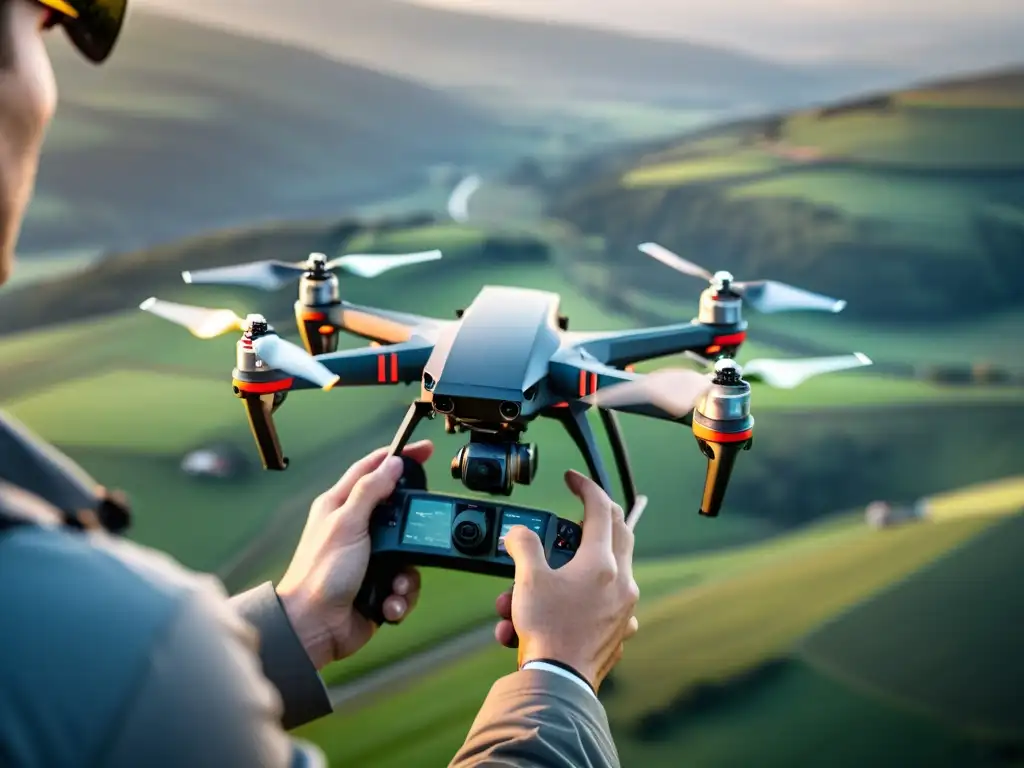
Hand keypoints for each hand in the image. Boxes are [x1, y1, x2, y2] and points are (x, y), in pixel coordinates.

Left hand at [276, 440, 434, 669]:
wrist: (314, 628)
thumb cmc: (320, 574)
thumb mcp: (346, 524)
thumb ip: (370, 490)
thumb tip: (393, 463)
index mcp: (340, 506)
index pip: (373, 469)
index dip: (399, 457)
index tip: (426, 450)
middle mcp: (356, 529)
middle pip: (399, 514)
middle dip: (412, 532)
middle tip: (417, 540)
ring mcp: (369, 559)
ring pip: (409, 553)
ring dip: (407, 575)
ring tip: (394, 585)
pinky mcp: (379, 585)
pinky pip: (405, 585)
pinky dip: (401, 596)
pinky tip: (388, 603)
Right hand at [494, 470, 639, 691]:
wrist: (559, 683)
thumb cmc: (547, 630)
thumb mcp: (528, 579)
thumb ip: (524, 546)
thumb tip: (519, 534)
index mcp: (602, 563)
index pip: (601, 509)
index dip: (585, 487)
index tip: (572, 479)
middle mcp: (621, 583)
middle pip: (614, 536)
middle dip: (586, 525)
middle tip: (570, 518)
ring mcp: (623, 609)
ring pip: (597, 576)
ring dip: (562, 578)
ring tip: (524, 599)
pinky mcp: (617, 632)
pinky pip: (597, 606)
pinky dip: (573, 604)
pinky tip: (549, 617)